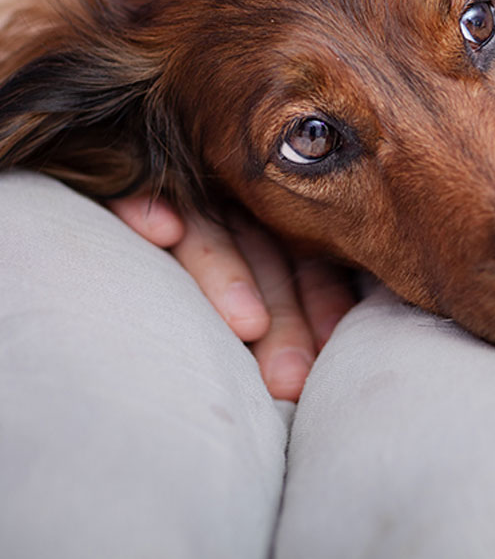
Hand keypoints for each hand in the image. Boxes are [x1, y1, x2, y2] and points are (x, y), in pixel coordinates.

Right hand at [110, 195, 354, 400]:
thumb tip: (305, 377)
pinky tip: (162, 229)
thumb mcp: (234, 300)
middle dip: (281, 315)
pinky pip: (137, 187)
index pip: (298, 263)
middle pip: (260, 254)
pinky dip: (148, 205)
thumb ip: (275, 311)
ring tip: (249, 326)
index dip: (317, 303)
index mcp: (262, 229)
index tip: (328, 354)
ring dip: (226, 272)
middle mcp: (227, 208)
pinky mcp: (121, 179)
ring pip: (209, 230)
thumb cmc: (176, 281)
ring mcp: (182, 193)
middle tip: (291, 378)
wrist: (101, 211)